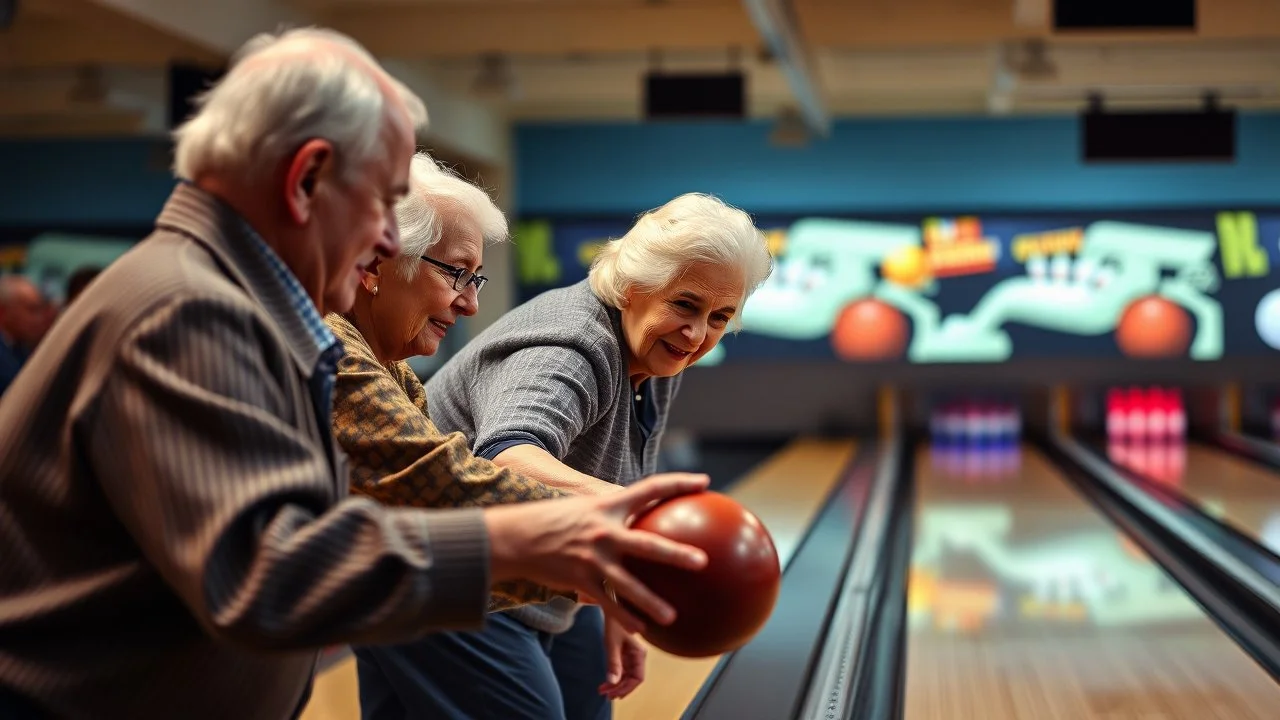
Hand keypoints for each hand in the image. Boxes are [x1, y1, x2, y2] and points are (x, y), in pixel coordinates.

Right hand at [484, 473, 709, 631]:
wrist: (515, 536)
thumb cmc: (554, 519)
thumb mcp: (584, 506)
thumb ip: (613, 509)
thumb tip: (641, 511)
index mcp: (608, 506)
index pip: (650, 489)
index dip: (678, 482)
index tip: (703, 481)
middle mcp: (604, 531)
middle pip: (647, 544)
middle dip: (676, 554)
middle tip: (702, 562)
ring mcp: (592, 558)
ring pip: (628, 585)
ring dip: (651, 602)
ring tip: (672, 617)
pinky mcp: (580, 580)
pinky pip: (607, 603)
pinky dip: (624, 618)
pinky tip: (641, 630)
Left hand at [599, 618, 645, 699]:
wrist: (612, 607)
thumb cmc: (614, 622)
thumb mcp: (612, 643)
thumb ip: (613, 663)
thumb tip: (612, 682)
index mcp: (640, 654)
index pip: (638, 678)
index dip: (627, 688)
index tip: (614, 694)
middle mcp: (638, 656)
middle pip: (632, 679)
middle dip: (620, 689)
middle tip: (605, 695)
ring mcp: (632, 656)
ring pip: (627, 677)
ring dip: (616, 685)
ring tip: (603, 691)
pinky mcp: (626, 654)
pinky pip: (623, 671)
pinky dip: (615, 678)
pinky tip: (606, 683)